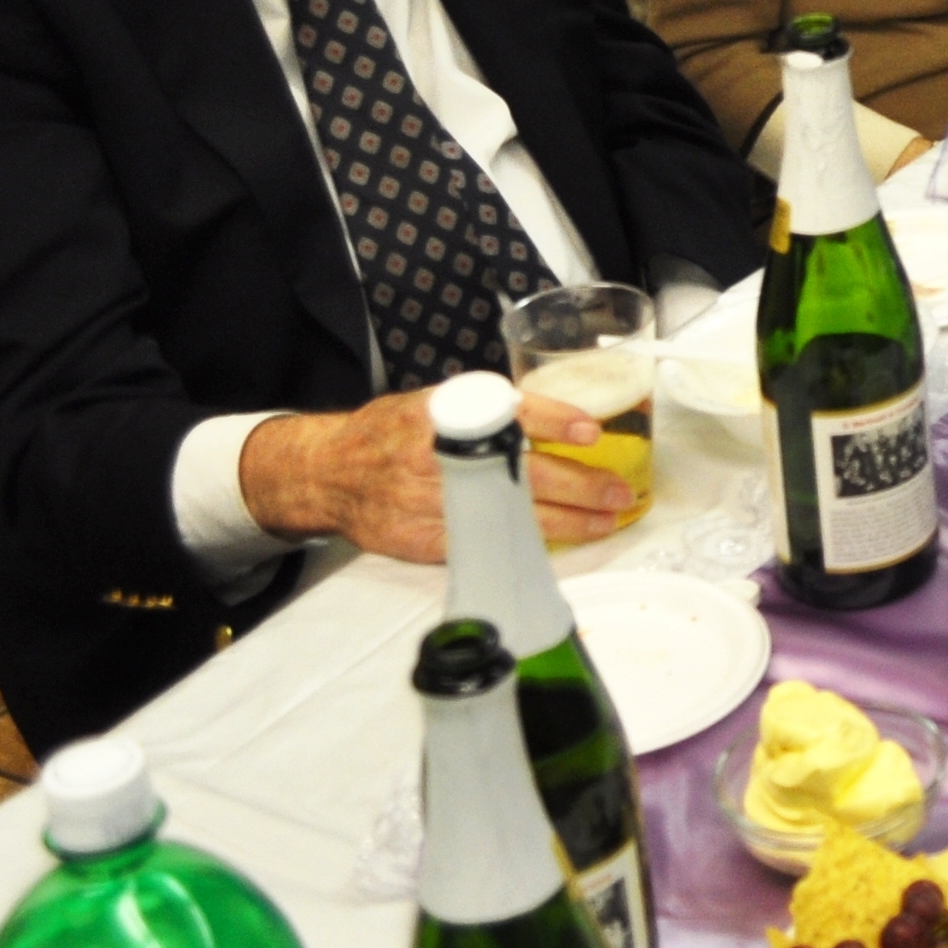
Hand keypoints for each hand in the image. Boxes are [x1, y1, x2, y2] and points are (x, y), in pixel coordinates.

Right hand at [239, 387, 632, 560]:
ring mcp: (427, 502)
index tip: (591, 433)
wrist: (330, 471)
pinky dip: (524, 545)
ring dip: (565, 522)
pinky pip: (482, 544)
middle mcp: (436, 456)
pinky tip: (558, 543)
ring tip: (604, 521)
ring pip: (508, 516)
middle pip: (519, 473)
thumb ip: (487, 410)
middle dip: (577, 485)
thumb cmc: (392, 432)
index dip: (553, 422)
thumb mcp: (434, 402)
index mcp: (442, 413)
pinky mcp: (421, 539)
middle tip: (617, 491)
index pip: (507, 413)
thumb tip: (557, 419)